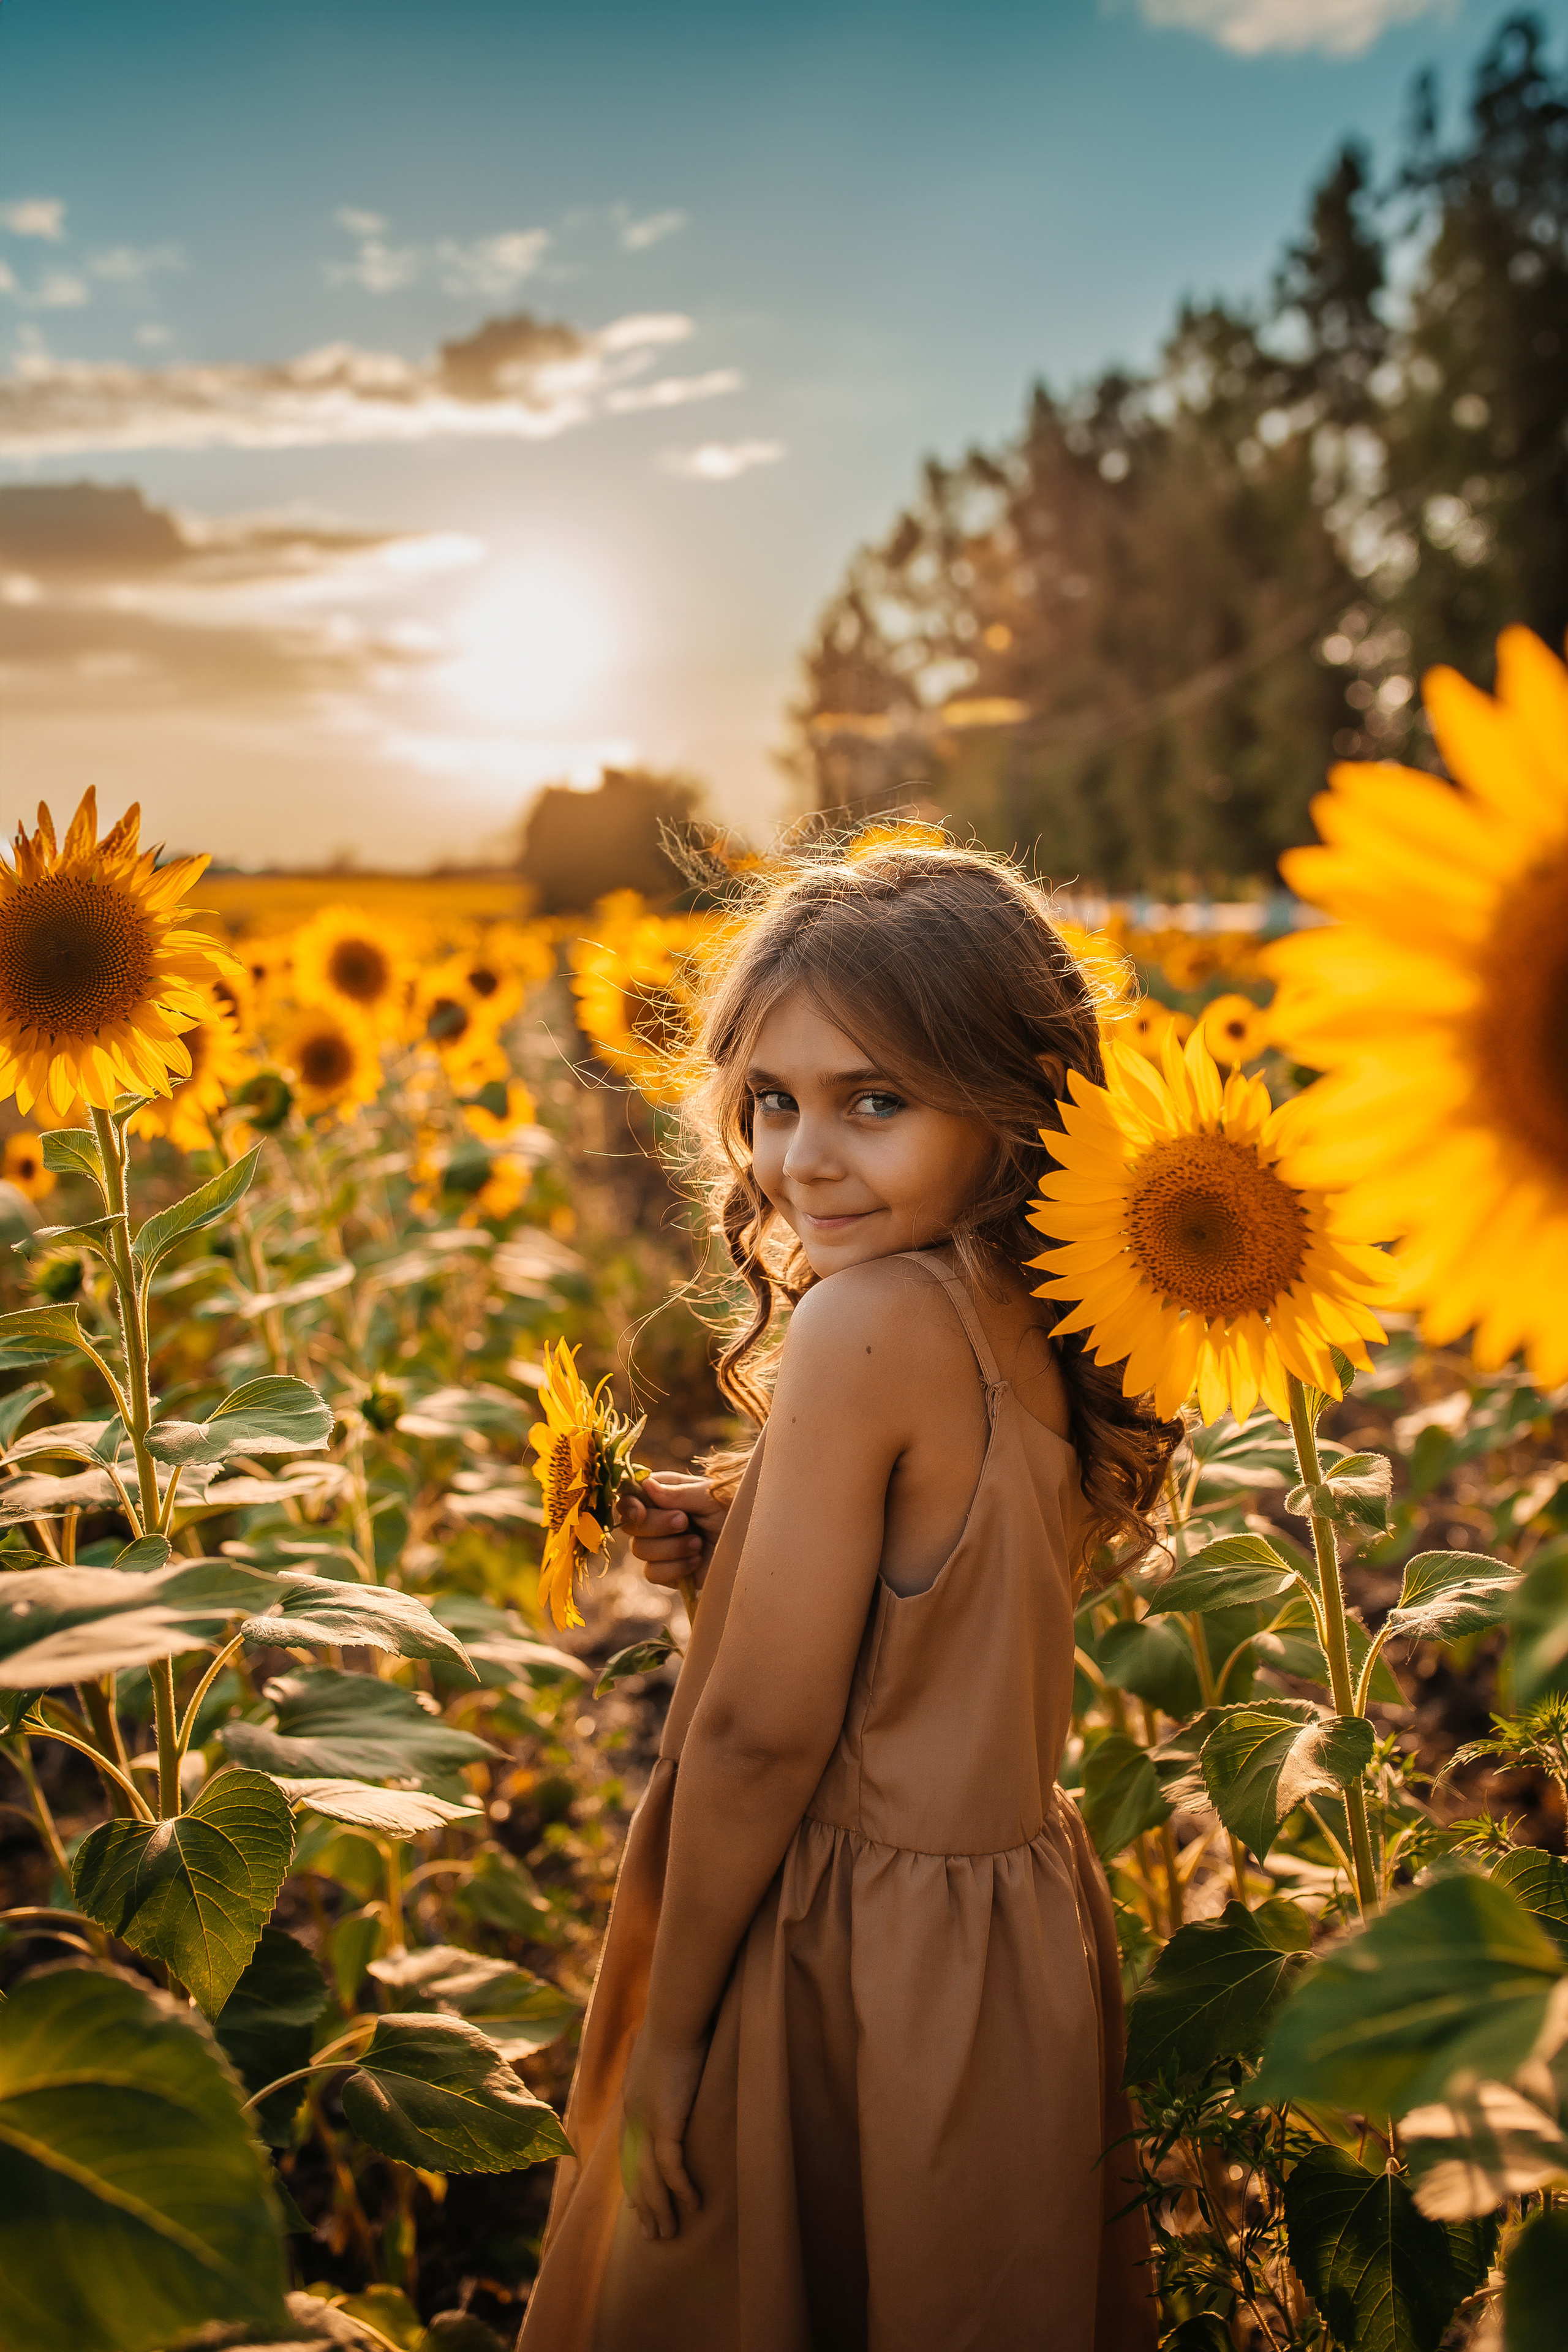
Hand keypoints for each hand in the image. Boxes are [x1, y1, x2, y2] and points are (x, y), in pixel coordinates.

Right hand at [617, 1472, 728, 1593]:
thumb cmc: (736, 1512)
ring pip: (640, 1549)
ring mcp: (663, 1546)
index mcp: (666, 1493)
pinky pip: (653, 1573)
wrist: (755, 1546)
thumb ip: (677, 1493)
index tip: (641, 1512)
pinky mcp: (670, 1571)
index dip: (630, 1504)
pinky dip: (675, 1567)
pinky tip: (696, 1560)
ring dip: (670, 1547)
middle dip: (657, 1525)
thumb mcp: (709, 1497)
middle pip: (631, 1525)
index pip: (632, 1495)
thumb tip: (645, 1484)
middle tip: (685, 1522)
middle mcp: (660, 1519)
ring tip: (698, 1543)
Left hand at [619, 2028, 705, 2240]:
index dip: (634, 2183)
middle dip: (644, 2207)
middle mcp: (633, 2120)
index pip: (628, 2156)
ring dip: (660, 2209)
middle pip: (636, 2175)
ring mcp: (647, 2123)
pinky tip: (694, 2206)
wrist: (674, 2016)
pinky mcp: (666, 2123)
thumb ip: (663, 2074)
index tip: (636, 2207)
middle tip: (653, 2235)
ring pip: (651, 2179)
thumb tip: (674, 2075)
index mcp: (631, 2105)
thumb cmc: (674, 2028)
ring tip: (669, 2234)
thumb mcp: (661, 2057)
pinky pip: (673, 2167)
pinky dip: (682, 2189)